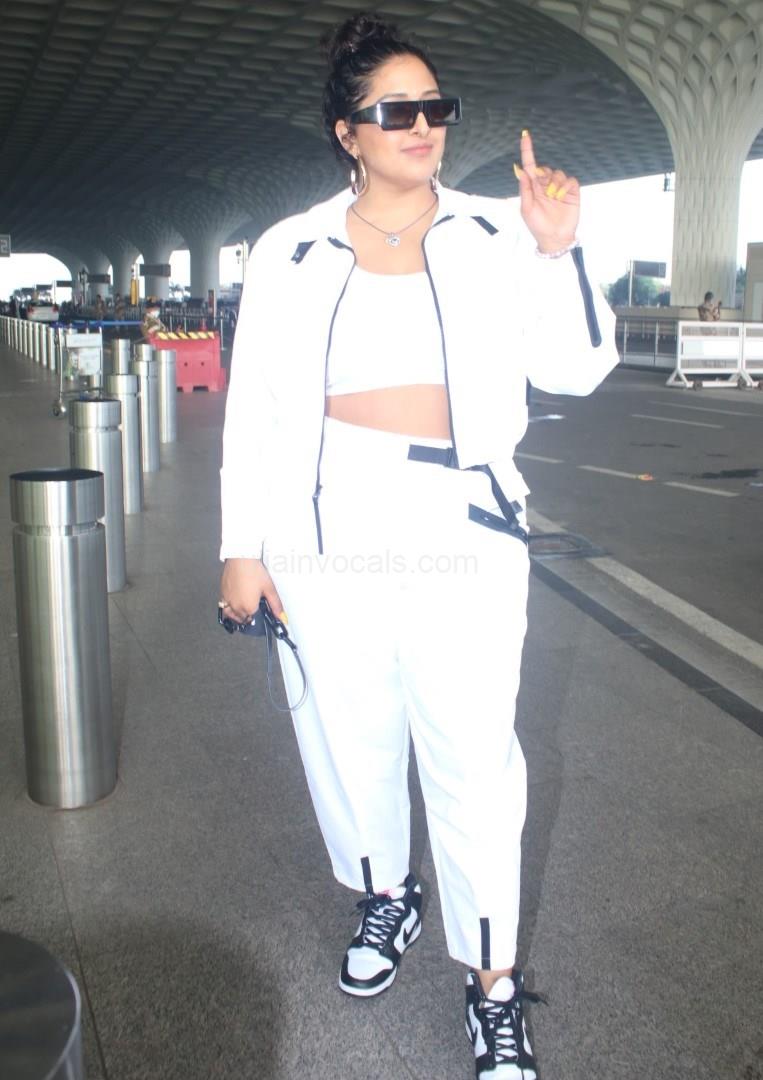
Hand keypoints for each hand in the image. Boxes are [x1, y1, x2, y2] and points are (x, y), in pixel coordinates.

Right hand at [219, 558, 284, 624]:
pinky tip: (235, 602)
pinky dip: (229, 609)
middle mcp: (237, 607)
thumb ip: (275, 605)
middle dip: (249, 617)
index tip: (262, 612)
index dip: (259, 618)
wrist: (240, 558)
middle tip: (255, 608)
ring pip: (232, 615)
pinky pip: (224, 607)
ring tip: (244, 610)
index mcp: (249, 608)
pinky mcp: (222, 593)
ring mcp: (227, 601)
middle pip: (243, 619)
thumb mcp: (269, 588)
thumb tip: (282, 618)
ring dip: (238, 616)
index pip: (255, 621)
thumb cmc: (255, 572)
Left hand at [513, 130, 579, 252]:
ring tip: (553, 197)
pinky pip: (569, 180)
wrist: (554, 238)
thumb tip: (521, 170)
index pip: (530, 165)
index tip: (525, 135)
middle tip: (544, 189)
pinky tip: (560, 197)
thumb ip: (525, 189)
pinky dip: (564, 186)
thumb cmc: (537, 225)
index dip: (527, 150)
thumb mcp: (527, 209)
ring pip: (558, 173)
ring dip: (554, 183)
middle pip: (546, 168)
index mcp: (533, 188)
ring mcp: (559, 188)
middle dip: (544, 175)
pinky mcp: (571, 192)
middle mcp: (546, 185)